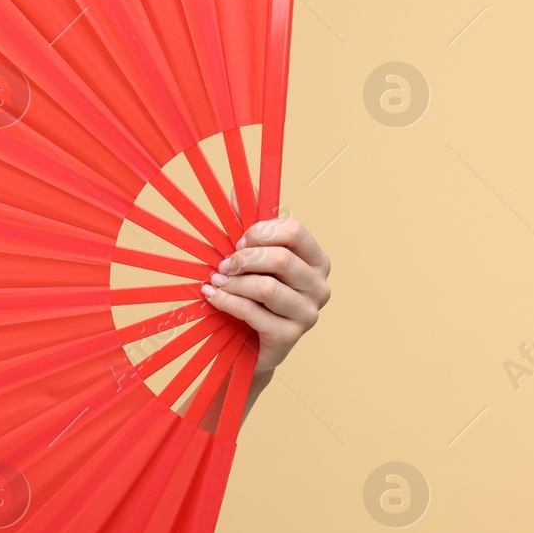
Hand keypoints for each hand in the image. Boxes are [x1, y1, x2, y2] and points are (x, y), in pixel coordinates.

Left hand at [201, 216, 330, 375]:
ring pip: (265, 287)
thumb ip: (250, 224)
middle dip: (243, 259)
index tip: (238, 242)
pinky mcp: (290, 336)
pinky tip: (212, 296)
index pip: (295, 231)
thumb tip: (238, 188)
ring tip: (215, 281)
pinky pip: (252, 311)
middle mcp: (320, 286)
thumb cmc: (255, 296)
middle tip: (223, 265)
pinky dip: (225, 301)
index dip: (260, 232)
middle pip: (280, 258)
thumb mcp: (254, 258)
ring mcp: (309, 313)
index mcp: (317, 260)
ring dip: (232, 283)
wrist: (250, 344)